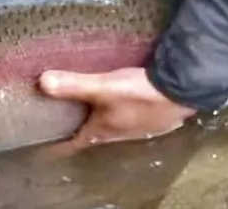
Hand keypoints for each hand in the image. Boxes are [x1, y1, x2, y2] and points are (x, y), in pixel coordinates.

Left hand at [38, 67, 197, 153]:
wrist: (184, 90)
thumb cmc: (140, 94)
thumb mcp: (103, 87)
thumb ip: (74, 85)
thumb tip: (42, 82)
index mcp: (103, 132)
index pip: (75, 143)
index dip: (58, 145)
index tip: (45, 144)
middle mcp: (119, 134)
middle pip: (92, 133)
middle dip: (77, 126)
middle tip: (61, 114)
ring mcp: (138, 126)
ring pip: (111, 124)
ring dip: (99, 116)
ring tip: (87, 104)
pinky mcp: (152, 115)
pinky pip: (128, 115)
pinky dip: (118, 108)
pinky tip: (119, 98)